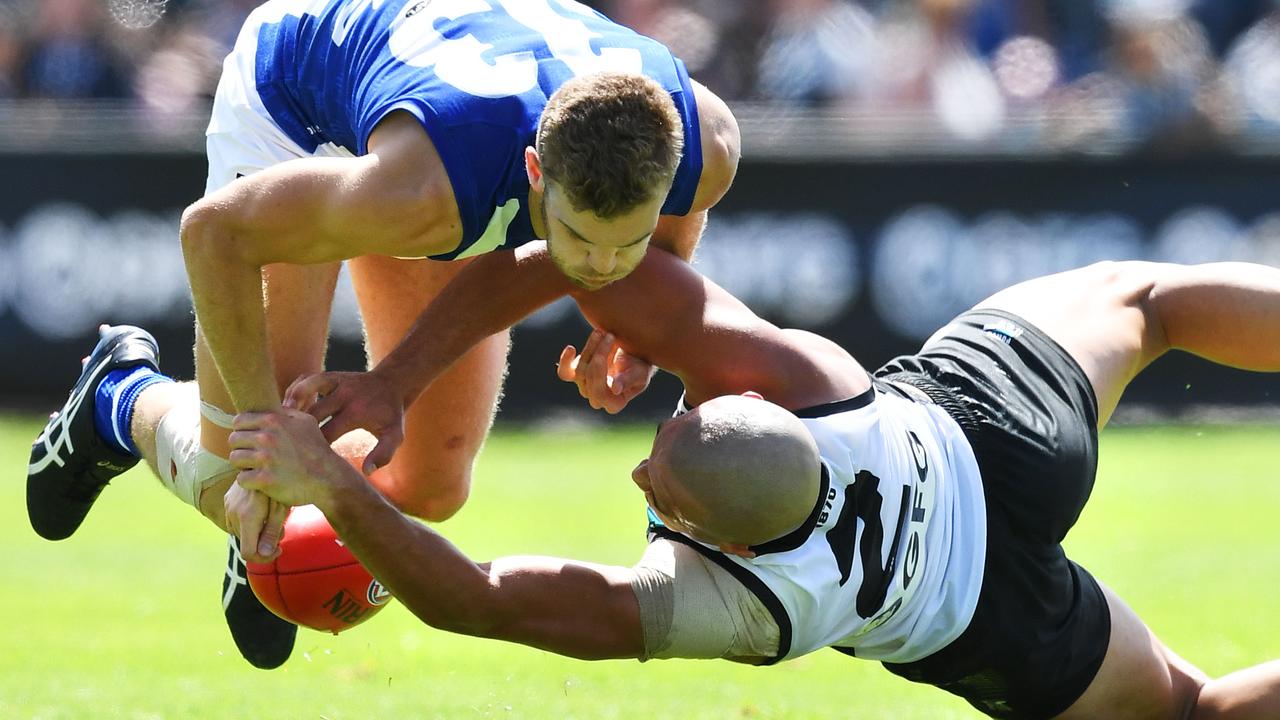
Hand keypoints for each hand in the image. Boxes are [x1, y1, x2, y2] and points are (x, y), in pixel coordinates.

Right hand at [222, 480, 287, 562]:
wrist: (262, 460)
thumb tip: (265, 554)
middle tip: (280, 529)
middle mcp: (233, 514)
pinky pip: (236, 522)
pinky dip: (248, 524)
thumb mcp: (281, 509)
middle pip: (246, 543)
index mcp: (248, 517)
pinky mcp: (227, 501)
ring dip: (256, 533)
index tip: (278, 549)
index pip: (248, 553)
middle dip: (263, 543)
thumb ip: (272, 532)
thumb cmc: (278, 484)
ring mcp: (228, 507)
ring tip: (271, 519)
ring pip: (241, 533)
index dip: (264, 558)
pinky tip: (261, 512)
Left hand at [228, 408, 356, 510]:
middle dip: (242, 448)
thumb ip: (285, 412)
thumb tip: (271, 406)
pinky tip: (260, 481)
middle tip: (254, 456)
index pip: (238, 421)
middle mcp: (267, 437)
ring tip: (257, 467)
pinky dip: (249, 482)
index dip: (243, 431)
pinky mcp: (265, 480)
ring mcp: (265, 459)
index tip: (251, 440)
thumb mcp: (306, 422)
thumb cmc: (316, 449)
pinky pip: (241, 479)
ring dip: (244, 465)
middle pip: (234, 440)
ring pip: (235, 459)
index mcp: (273, 420)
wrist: (328, 478)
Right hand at [284, 370, 404, 474]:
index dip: (313, 446)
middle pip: (311, 412)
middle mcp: (343, 395)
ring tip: (273, 420)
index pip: (327, 432)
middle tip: (279, 443)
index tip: (304, 459)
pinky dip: (294, 391)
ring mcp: (335, 382)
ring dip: (290, 404)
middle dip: (296, 428)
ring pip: (304, 389)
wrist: (393, 384)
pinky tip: (286, 406)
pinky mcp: (330, 375)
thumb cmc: (391, 415)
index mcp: (356, 412)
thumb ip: (383, 454)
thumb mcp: (395, 436)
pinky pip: (306, 380)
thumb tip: (366, 471)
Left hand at [557, 329, 655, 413]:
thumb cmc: (640, 366)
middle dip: (598, 354)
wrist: (635, 355)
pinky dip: (566, 361)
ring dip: (590, 348)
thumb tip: (615, 389)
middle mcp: (597, 398)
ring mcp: (585, 386)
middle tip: (610, 335)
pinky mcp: (577, 374)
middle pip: (588, 378)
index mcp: (614, 404)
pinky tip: (571, 349)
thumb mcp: (640, 372)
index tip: (601, 357)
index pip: (599, 394)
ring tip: (602, 332)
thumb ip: (628, 380)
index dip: (598, 376)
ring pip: (579, 370)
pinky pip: (565, 372)